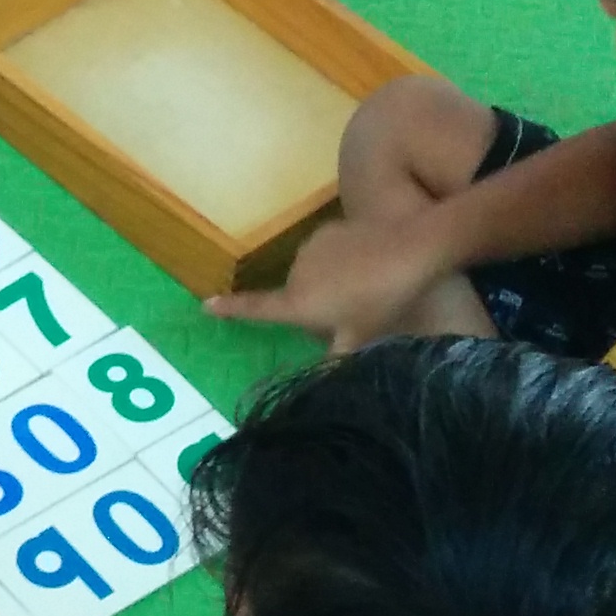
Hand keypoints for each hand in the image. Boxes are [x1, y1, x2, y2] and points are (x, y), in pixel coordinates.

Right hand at [204, 213, 444, 351]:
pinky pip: (327, 252)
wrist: (411, 248)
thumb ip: (336, 360)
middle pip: (295, 295)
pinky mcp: (330, 229)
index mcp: (298, 301)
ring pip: (312, 273)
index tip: (205, 304)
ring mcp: (311, 247)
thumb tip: (317, 385)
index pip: (256, 307)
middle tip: (348, 317)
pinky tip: (368, 267)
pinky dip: (340, 262)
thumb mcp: (361, 338)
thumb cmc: (382, 300)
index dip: (231, 309)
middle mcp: (295, 272)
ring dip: (328, 283)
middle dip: (313, 306)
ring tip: (364, 291)